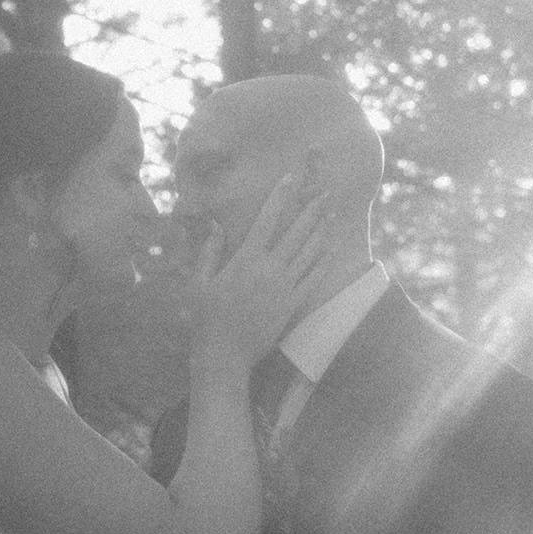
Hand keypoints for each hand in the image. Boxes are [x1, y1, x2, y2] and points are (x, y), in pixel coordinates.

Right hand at [187, 177, 330, 373]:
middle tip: (326, 192)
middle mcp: (270, 269)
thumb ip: (210, 252)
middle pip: (297, 232)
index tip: (291, 179)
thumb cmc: (206, 318)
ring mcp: (286, 287)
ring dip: (322, 231)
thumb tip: (217, 226)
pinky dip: (324, 261)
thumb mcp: (200, 282)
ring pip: (310, 252)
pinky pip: (314, 278)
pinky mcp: (294, 304)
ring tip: (332, 213)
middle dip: (311, 210)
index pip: (267, 219)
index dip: (280, 197)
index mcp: (246, 259)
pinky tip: (331, 249)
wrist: (226, 354)